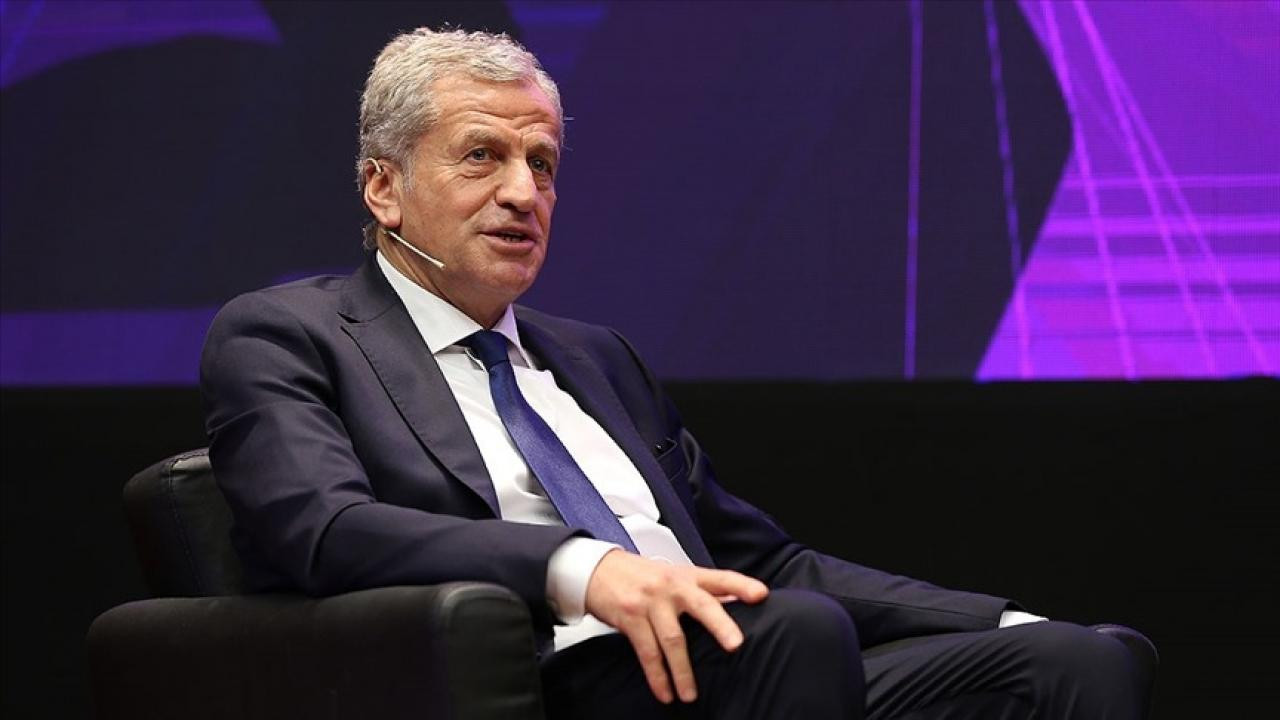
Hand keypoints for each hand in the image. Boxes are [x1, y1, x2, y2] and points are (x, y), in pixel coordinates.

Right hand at [583, 549, 768, 703]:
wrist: (597, 570)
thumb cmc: (641, 575)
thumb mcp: (674, 576)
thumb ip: (702, 590)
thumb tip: (736, 602)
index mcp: (688, 576)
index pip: (720, 577)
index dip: (742, 585)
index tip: (762, 594)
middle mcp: (672, 586)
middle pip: (701, 605)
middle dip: (719, 625)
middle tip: (735, 645)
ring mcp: (651, 602)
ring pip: (673, 639)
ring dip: (682, 671)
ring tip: (690, 695)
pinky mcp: (631, 617)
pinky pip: (646, 652)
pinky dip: (657, 676)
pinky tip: (665, 693)